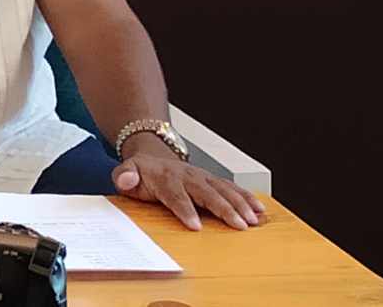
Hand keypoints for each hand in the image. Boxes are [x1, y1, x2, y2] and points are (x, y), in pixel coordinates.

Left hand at [114, 143, 266, 230]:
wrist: (153, 157)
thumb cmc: (142, 173)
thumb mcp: (126, 173)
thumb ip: (123, 177)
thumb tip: (126, 179)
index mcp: (165, 177)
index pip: (176, 195)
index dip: (185, 210)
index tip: (195, 226)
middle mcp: (187, 176)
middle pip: (207, 193)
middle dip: (223, 208)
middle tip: (237, 225)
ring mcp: (202, 177)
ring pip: (223, 189)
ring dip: (240, 204)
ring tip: (252, 220)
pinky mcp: (213, 180)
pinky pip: (232, 187)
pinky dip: (247, 197)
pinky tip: (259, 209)